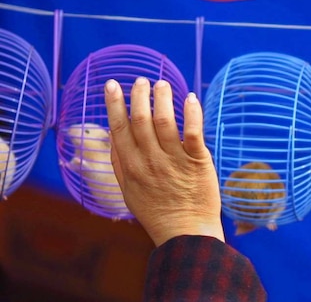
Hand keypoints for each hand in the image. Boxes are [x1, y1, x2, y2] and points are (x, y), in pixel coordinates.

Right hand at [104, 77, 224, 246]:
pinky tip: (190, 98)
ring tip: (162, 84)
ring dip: (162, 98)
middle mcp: (149, 162)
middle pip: (140, 121)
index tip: (112, 84)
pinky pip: (193, 132)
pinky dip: (191, 112)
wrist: (185, 232)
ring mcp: (173, 161)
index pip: (118, 129)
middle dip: (138, 96)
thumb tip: (113, 134)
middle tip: (141, 80)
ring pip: (164, 122)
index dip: (114, 104)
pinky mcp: (197, 162)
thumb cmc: (157, 211)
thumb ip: (120, 163)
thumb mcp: (129, 190)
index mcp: (130, 167)